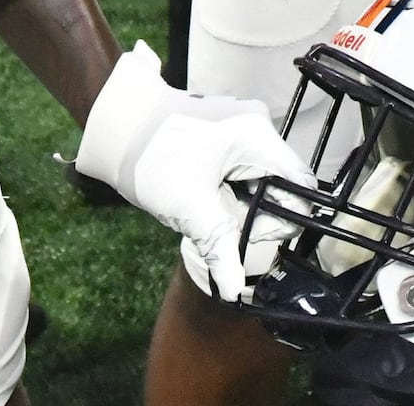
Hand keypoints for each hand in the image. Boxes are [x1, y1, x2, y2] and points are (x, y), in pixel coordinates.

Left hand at [74, 45, 312, 299]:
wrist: (114, 123)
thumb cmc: (152, 158)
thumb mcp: (189, 207)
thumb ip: (220, 248)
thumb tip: (235, 290)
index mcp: (257, 137)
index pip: (299, 185)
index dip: (284, 218)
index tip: (250, 235)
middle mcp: (258, 127)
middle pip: (282, 185)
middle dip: (257, 215)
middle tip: (219, 227)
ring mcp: (242, 129)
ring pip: (262, 182)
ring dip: (242, 206)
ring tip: (208, 212)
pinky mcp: (227, 136)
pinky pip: (244, 173)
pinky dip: (231, 193)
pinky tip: (208, 199)